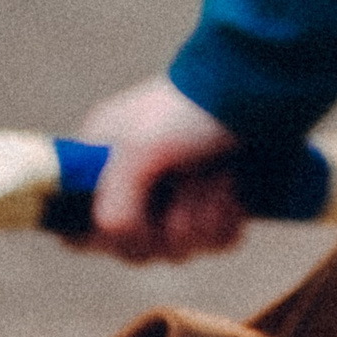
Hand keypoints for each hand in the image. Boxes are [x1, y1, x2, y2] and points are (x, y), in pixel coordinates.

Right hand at [74, 74, 247, 263]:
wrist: (259, 87)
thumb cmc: (191, 109)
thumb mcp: (139, 148)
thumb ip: (114, 202)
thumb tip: (115, 237)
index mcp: (102, 163)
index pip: (78, 227)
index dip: (101, 239)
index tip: (132, 225)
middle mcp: (135, 183)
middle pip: (134, 248)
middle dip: (166, 225)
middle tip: (188, 183)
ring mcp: (177, 195)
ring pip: (178, 248)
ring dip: (202, 217)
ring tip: (219, 177)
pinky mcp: (216, 204)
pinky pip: (212, 242)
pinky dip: (226, 222)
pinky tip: (235, 191)